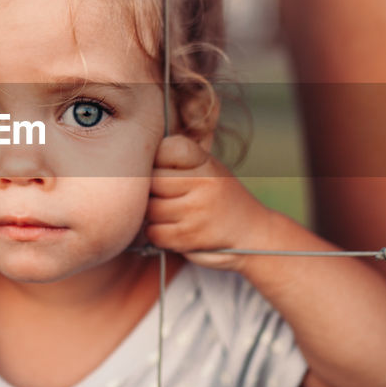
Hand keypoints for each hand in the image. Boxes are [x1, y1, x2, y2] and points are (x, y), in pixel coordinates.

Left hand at [144, 135, 274, 271]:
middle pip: (152, 181)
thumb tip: (132, 161)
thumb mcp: (209, 170)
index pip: (167, 148)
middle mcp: (203, 183)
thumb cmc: (220, 199)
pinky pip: (155, 232)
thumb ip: (178, 163)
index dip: (158, 160)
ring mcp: (197, 211)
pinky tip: (173, 229)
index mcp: (206, 162)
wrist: (253, 234)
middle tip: (165, 196)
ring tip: (171, 213)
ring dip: (155, 215)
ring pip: (151, 209)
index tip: (167, 169)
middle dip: (152, 191)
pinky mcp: (190, 237)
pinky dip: (158, 233)